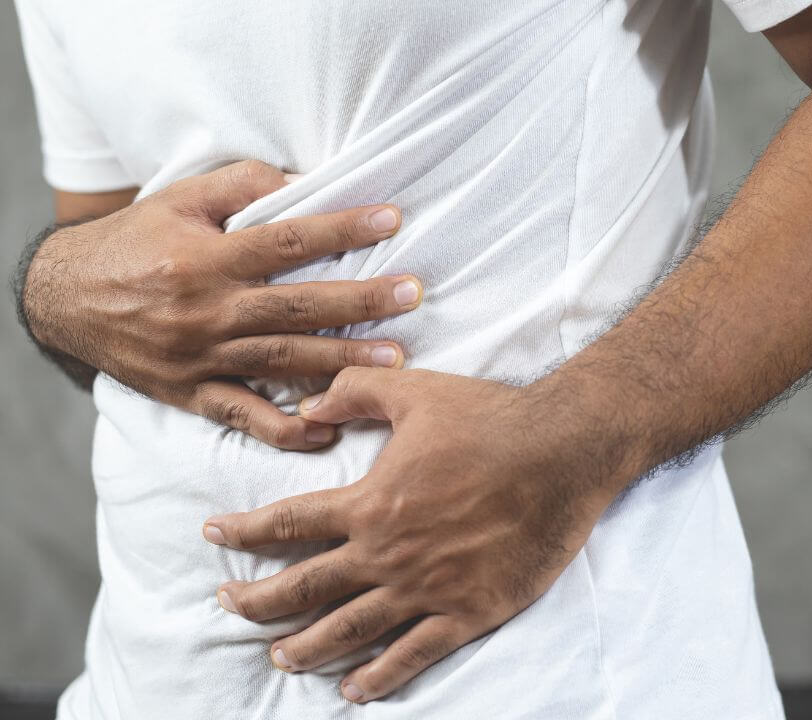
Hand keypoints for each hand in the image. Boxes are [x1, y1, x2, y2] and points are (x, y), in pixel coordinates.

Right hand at [21, 160, 423, 448]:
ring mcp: (201, 357)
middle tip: (412, 295)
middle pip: (296, 306)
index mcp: (206, 258)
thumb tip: (304, 180)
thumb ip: (241, 186)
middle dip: (360, 301)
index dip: (342, 229)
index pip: (287, 240)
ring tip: (395, 361)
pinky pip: (244, 416)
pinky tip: (328, 430)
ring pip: (282, 362)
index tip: (392, 220)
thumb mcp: (179, 199)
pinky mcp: (191, 392)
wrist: (63, 298)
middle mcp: (206, 310)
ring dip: (342, 362)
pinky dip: (285, 429)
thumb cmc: (134, 241)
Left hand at [202, 367, 616, 702]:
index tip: (215, 536)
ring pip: (349, 630)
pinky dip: (378, 677)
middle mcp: (387, 552)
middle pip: (304, 588)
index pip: (288, 524)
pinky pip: (413, 654)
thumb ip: (354, 393)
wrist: (563, 453)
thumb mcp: (416, 392)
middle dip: (258, 602)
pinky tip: (354, 689)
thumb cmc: (492, 419)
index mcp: (370, 502)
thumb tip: (307, 408)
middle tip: (231, 606)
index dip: (243, 532)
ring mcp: (425, 588)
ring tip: (280, 658)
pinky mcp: (467, 611)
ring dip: (306, 647)